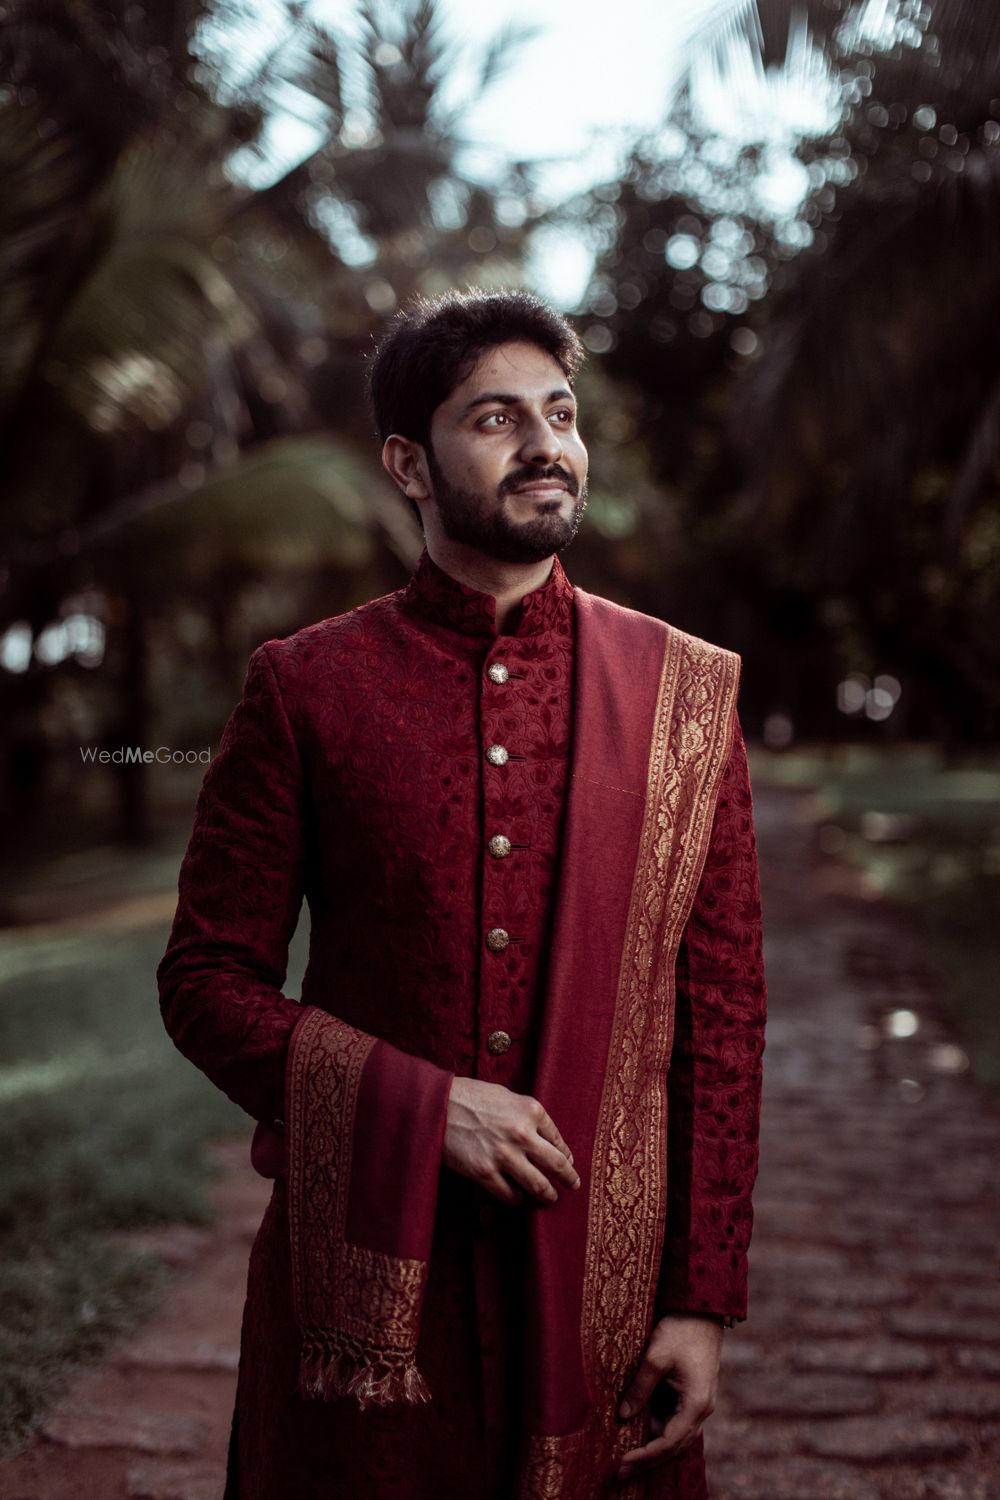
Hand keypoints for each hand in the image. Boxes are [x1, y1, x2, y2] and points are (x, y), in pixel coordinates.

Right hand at [443, 1077, 580, 1205]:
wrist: (437, 1105)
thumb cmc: (472, 1097)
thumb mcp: (508, 1097)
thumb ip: (529, 1116)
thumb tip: (548, 1140)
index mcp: (531, 1110)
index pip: (558, 1140)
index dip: (567, 1156)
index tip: (569, 1163)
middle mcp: (522, 1133)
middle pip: (557, 1165)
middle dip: (568, 1179)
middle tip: (573, 1186)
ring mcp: (504, 1155)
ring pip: (539, 1185)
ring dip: (547, 1195)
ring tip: (550, 1198)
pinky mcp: (485, 1173)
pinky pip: (510, 1195)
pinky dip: (518, 1199)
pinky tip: (519, 1197)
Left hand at [616, 1314, 722, 1481]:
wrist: (702, 1311)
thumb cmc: (681, 1331)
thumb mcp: (655, 1357)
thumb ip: (640, 1389)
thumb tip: (623, 1416)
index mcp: (696, 1404)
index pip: (668, 1442)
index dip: (645, 1456)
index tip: (622, 1463)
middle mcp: (701, 1410)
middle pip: (675, 1447)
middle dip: (648, 1460)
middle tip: (621, 1471)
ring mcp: (699, 1404)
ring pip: (676, 1437)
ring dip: (654, 1447)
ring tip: (627, 1456)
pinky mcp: (693, 1396)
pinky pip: (675, 1422)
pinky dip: (658, 1430)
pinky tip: (639, 1431)